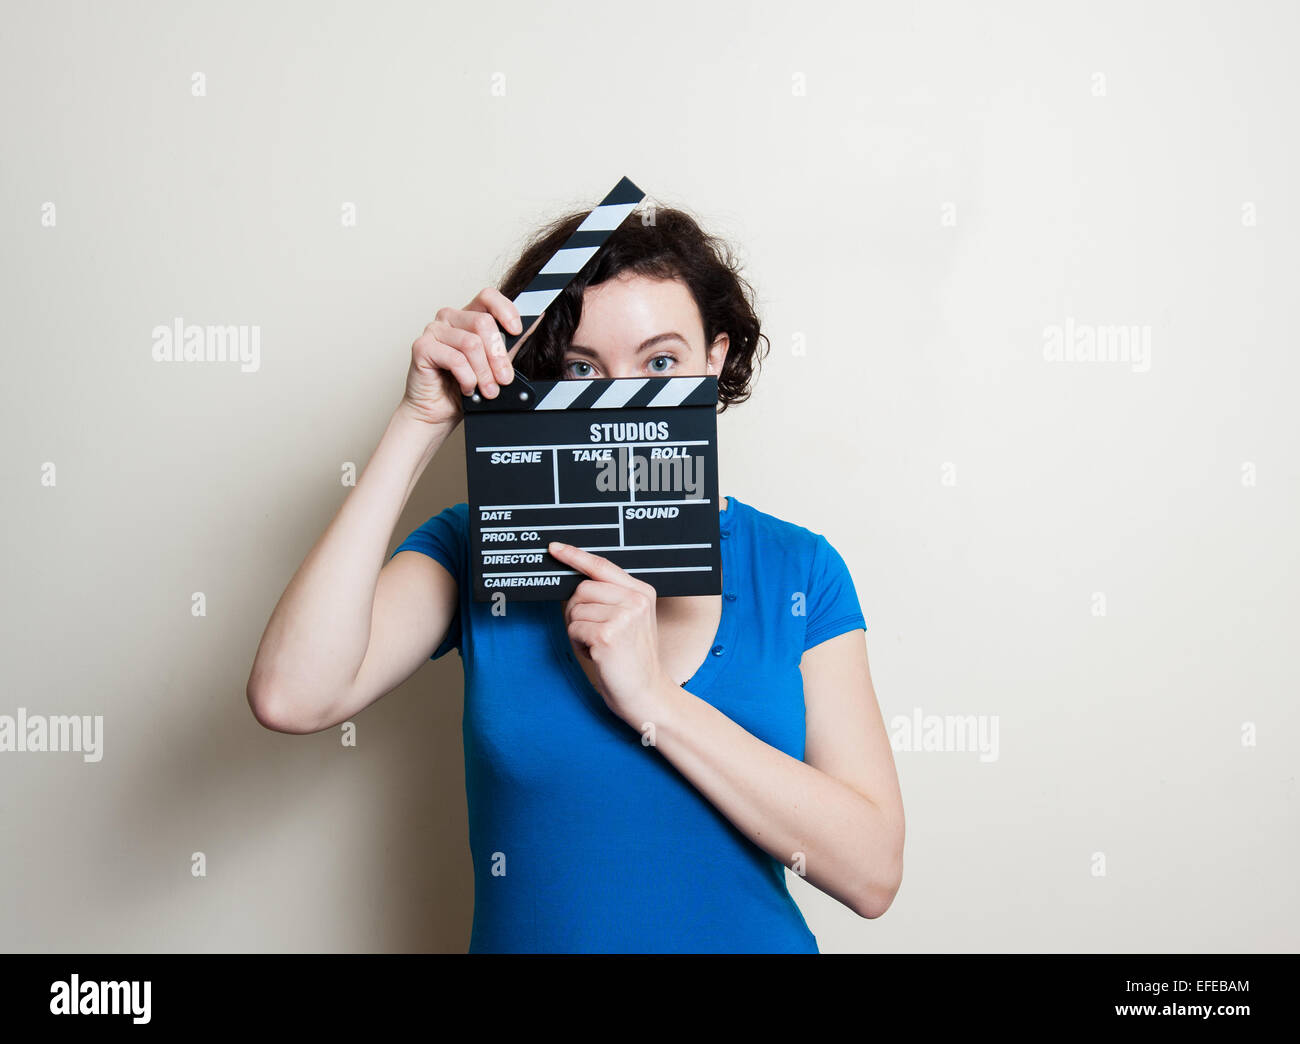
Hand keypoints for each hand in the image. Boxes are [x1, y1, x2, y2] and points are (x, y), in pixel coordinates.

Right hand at [401, 286, 536, 426]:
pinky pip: (455, 359)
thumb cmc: (463, 389)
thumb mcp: (492, 367)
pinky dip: (467, 378)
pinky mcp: (422, 346)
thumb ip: (507, 349)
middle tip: (504, 379)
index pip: (488, 296)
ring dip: (484, 372)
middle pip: (483, 322)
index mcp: (468, 316)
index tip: (517, 332)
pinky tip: (467, 388)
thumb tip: (528, 332)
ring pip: (471, 343)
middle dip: (498, 356)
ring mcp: (434, 330)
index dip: (505, 310)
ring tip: (488, 391)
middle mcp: (450, 318)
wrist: (437, 413)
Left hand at [549, 541, 679, 728]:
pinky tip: (598, 654)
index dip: (575, 556)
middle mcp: (635, 600)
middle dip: (578, 612)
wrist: (647, 694)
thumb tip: (574, 586)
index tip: (555, 548)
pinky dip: (579, 644)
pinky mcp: (608, 635)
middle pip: (582, 589)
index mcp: (641, 592)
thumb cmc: (632, 660)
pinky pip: (574, 629)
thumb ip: (610, 598)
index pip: (602, 565)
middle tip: (595, 633)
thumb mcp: (629, 620)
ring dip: (579, 631)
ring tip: (601, 646)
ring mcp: (623, 616)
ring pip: (575, 611)